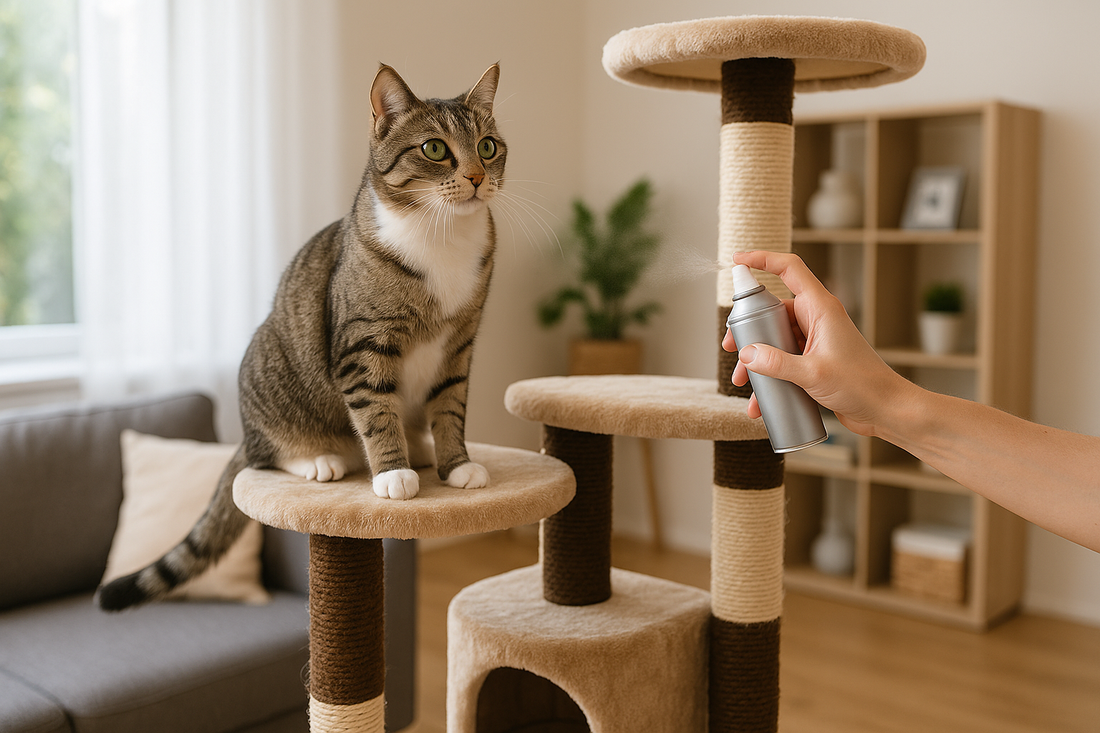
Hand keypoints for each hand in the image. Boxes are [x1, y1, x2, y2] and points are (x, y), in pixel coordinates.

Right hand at [722, 251, 914, 437]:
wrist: (885, 411)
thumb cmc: (862, 385)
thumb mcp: (813, 373)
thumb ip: (777, 363)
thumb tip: (746, 354)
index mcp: (821, 309)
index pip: (789, 269)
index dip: (762, 259)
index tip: (737, 260)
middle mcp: (816, 320)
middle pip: (772, 310)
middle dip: (747, 328)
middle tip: (730, 346)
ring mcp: (814, 341)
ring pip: (774, 339)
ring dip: (755, 359)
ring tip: (741, 381)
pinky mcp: (813, 361)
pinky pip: (782, 361)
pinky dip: (769, 377)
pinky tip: (760, 401)